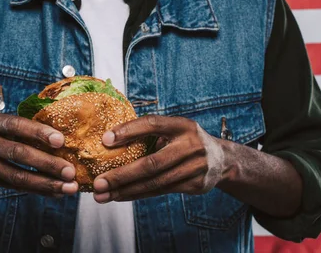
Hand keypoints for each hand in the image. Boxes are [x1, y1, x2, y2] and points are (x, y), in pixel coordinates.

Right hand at [0, 111, 77, 197]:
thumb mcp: (0, 122)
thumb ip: (22, 127)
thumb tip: (62, 138)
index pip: (15, 124)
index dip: (38, 132)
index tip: (61, 140)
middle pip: (17, 153)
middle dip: (47, 163)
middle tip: (70, 171)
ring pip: (16, 176)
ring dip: (45, 183)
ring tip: (68, 187)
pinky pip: (13, 187)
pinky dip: (37, 190)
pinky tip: (54, 192)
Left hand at [92, 114, 227, 202]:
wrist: (222, 160)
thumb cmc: (185, 141)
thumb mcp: (174, 129)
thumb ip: (150, 131)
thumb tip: (109, 138)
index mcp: (182, 125)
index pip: (152, 124)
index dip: (129, 130)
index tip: (105, 140)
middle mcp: (190, 145)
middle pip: (151, 163)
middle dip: (121, 175)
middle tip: (98, 182)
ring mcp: (195, 167)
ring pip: (154, 182)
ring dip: (125, 190)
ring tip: (103, 195)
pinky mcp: (195, 185)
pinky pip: (161, 191)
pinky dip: (138, 194)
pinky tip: (121, 195)